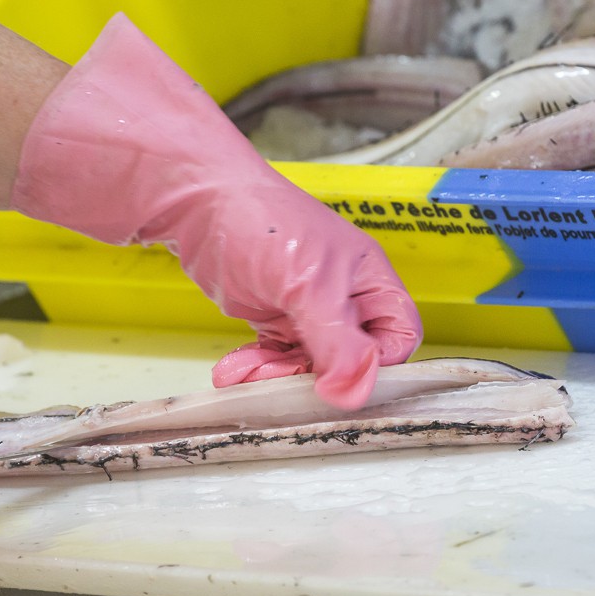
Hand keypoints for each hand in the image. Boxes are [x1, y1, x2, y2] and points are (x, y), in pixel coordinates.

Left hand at [12, 13, 421, 409]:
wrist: (195, 202)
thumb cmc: (260, 221)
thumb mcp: (308, 285)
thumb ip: (337, 343)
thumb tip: (356, 393)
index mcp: (369, 280)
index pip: (399, 338)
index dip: (378, 366)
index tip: (341, 381)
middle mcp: (344, 297)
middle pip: (352, 361)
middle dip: (314, 378)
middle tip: (279, 381)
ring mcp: (307, 309)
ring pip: (309, 367)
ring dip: (276, 377)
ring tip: (244, 373)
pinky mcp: (273, 317)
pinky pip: (276, 359)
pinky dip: (256, 370)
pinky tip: (232, 371)